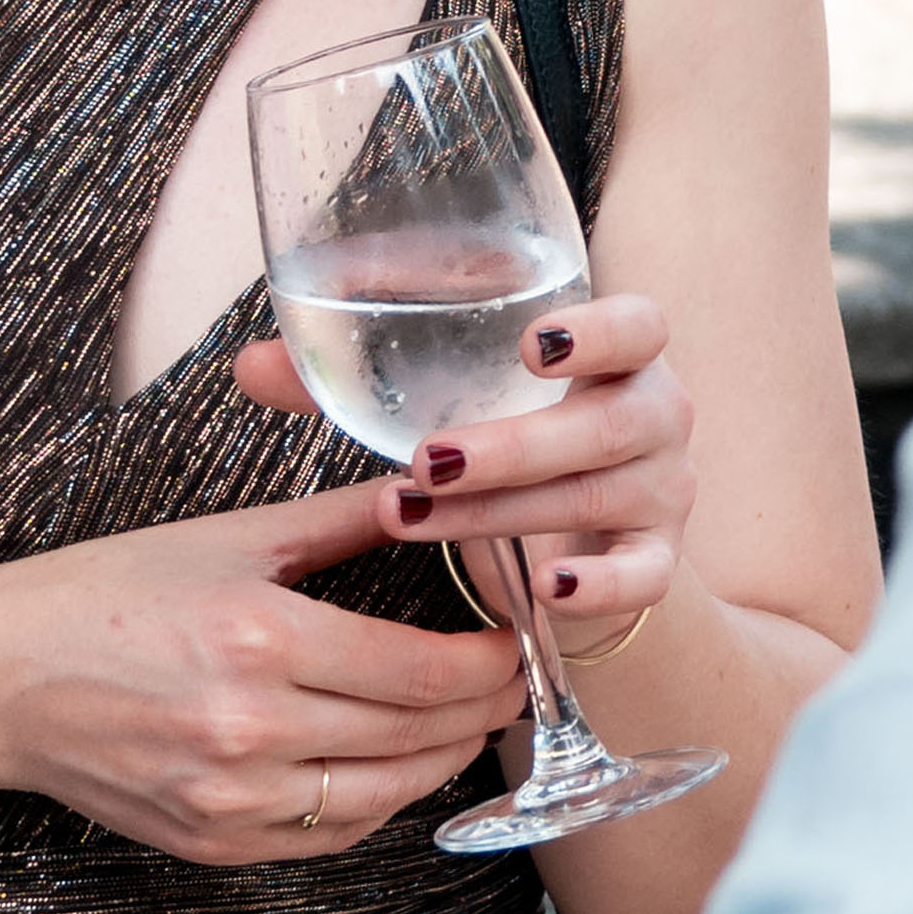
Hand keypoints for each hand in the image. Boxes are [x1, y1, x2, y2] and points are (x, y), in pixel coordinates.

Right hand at [0, 482, 532, 863]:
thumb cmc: (101, 596)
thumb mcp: (224, 538)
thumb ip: (336, 523)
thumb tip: (426, 491)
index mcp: (261, 637)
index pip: (422, 669)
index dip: (488, 663)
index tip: (513, 644)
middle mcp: (253, 727)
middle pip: (418, 734)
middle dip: (482, 708)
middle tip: (509, 683)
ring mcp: (234, 796)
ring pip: (387, 794)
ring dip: (441, 760)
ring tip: (465, 725)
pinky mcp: (216, 841)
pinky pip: (332, 833)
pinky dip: (376, 801)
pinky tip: (389, 766)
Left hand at [235, 290, 691, 638]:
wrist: (577, 545)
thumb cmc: (506, 446)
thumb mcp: (447, 401)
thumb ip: (355, 376)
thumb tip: (250, 365)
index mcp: (613, 356)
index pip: (639, 325)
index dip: (598, 330)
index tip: (531, 343)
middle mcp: (653, 416)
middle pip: (608, 421)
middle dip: (514, 443)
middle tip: (428, 457)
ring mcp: (662, 493)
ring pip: (598, 496)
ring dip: (504, 508)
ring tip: (417, 513)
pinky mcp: (657, 563)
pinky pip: (644, 576)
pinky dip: (599, 585)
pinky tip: (546, 588)